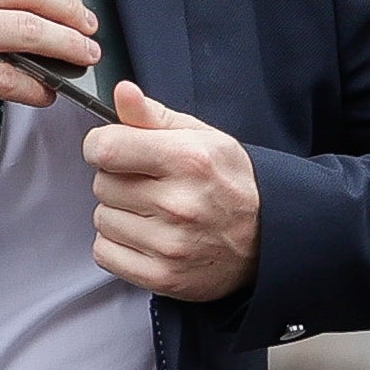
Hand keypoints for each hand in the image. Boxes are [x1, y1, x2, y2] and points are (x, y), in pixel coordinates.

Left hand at [87, 83, 262, 301]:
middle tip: (149, 186)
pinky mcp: (162, 277)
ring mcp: (170, 244)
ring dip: (119, 215)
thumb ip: (154, 116)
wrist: (268, 240)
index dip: (102, 146)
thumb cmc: (232, 184)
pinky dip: (118, 245)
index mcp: (188, 160)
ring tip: (152, 214)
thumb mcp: (202, 138)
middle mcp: (179, 203)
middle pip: (101, 184)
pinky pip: (105, 253)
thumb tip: (123, 93)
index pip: (106, 148)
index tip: (114, 150)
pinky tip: (145, 238)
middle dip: (118, 181)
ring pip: (102, 219)